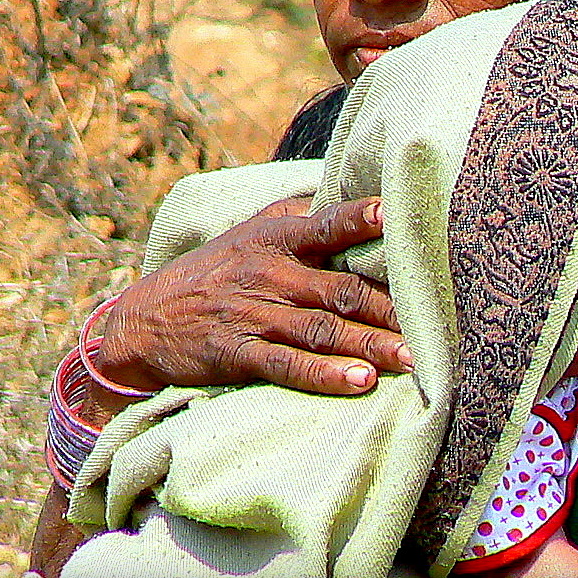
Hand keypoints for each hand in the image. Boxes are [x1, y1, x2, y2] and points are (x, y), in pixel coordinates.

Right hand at [91, 195, 409, 399]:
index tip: (392, 214)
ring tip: (410, 359)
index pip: (324, 225)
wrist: (144, 320)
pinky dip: (326, 375)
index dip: (358, 218)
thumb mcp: (248, 232)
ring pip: (322, 330)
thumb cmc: (213, 271)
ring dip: (369, 345)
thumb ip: (296, 216)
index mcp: (275, 238)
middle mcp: (270, 274)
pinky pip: (289, 365)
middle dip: (388, 308)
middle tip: (433, 323)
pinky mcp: (240, 354)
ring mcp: (255, 315)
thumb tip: (344, 195)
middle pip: (339, 289)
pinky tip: (358, 382)